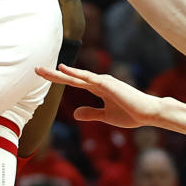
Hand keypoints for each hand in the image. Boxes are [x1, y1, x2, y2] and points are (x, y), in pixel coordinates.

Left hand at [35, 63, 160, 128]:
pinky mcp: (109, 84)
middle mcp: (98, 82)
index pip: (72, 82)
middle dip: (53, 74)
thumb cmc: (131, 114)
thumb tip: (75, 114)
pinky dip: (77, 74)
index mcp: (97, 88)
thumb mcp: (106, 116)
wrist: (149, 114)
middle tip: (36, 69)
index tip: (43, 75)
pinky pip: (90, 78)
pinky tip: (65, 70)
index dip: (58, 78)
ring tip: (44, 70)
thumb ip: (91, 113)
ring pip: (77, 76)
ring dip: (60, 73)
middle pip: (71, 77)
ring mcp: (104, 82)